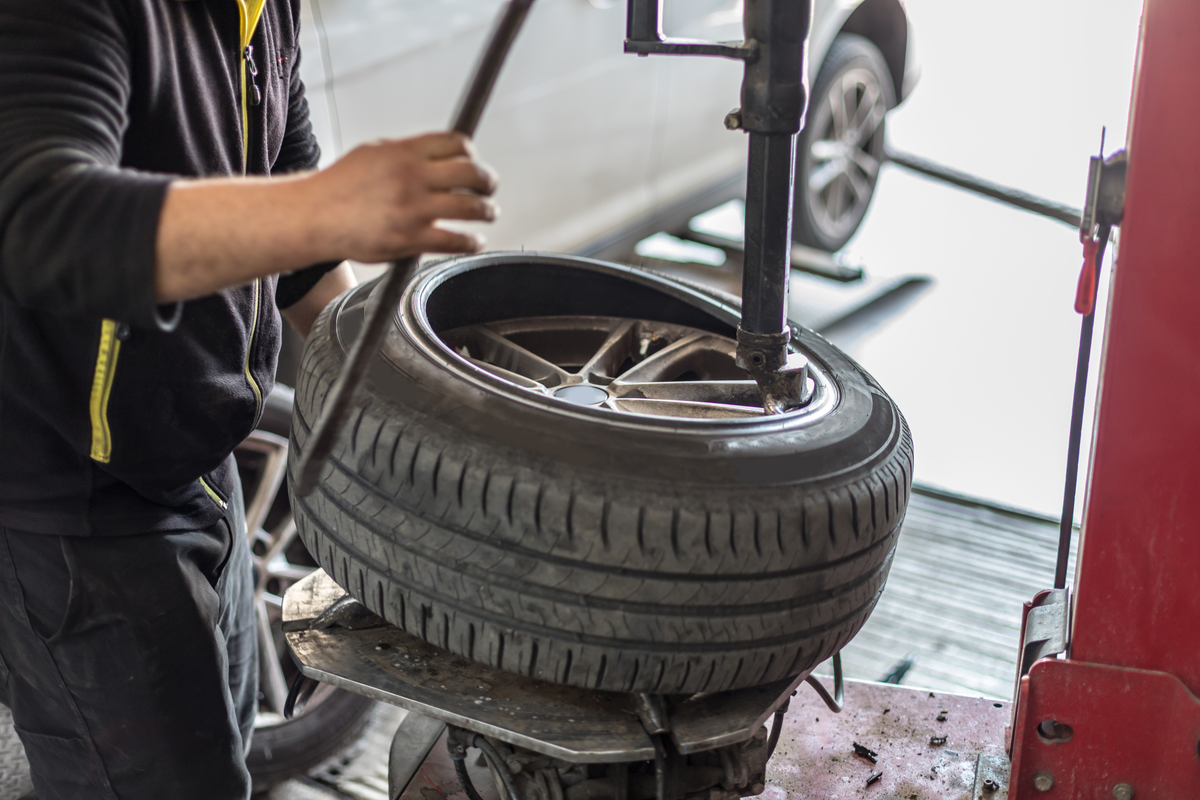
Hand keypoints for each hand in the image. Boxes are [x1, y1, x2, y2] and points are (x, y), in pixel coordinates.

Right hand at [306, 131, 498, 262]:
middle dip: (487, 181)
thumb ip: (406, 153)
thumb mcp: (373, 153)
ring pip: (472, 207)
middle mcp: (414, 177)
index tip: (473, 160)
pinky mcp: (413, 239)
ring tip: (488, 212)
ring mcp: (415, 209)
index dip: (471, 153)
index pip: (456, 143)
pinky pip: (457, 240)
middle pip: (472, 173)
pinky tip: (473, 240)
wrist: (316, 216)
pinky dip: (472, 241)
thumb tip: (435, 154)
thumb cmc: (339, 187)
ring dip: (487, 211)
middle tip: (489, 187)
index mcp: (405, 152)